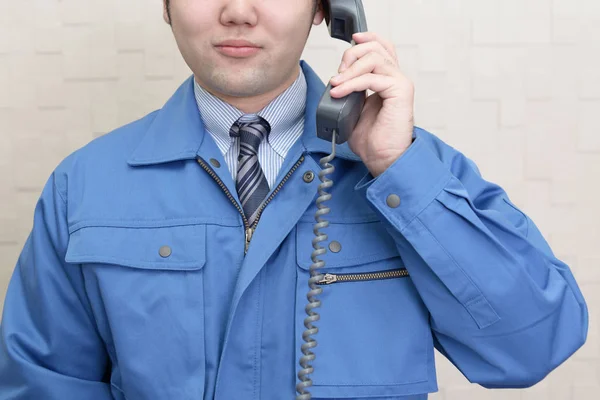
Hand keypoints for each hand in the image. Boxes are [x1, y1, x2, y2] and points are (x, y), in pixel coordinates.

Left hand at [329, 32, 414, 176]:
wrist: (383, 159)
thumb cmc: (373, 140)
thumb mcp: (355, 108)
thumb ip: (350, 91)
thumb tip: (335, 81)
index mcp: (388, 80)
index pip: (383, 47)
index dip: (368, 39)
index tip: (351, 41)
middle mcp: (396, 78)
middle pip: (377, 48)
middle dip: (352, 55)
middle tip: (338, 74)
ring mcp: (400, 84)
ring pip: (374, 59)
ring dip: (349, 70)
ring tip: (336, 84)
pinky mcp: (400, 92)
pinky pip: (372, 78)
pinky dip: (351, 83)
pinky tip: (339, 92)